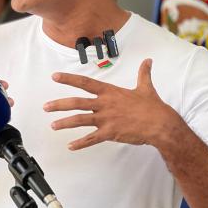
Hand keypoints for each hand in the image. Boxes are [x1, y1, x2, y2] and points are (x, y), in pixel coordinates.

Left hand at [43, 59, 184, 150]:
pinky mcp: (110, 133)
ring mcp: (106, 119)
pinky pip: (91, 139)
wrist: (162, 124)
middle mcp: (104, 104)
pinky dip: (80, 143)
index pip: (85, 82)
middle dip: (59, 104)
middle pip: (76, 102)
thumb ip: (143, 74)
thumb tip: (148, 61)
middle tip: (45, 107)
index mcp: (110, 92)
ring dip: (64, 123)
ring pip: (80, 120)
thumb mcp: (146, 87)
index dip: (69, 79)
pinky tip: (70, 146)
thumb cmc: (153, 106)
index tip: (54, 76)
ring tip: (52, 126)